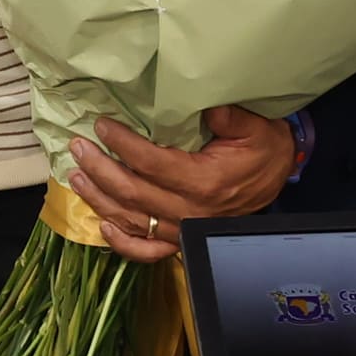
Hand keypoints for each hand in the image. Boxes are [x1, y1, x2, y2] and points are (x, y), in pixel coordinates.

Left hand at [65, 105, 297, 263]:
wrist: (279, 179)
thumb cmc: (264, 150)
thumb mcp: (255, 127)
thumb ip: (228, 117)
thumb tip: (202, 104)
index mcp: (204, 182)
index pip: (151, 163)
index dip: (122, 144)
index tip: (101, 126)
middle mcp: (189, 210)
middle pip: (132, 192)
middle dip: (99, 168)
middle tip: (78, 147)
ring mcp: (183, 228)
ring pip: (131, 219)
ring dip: (99, 199)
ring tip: (76, 176)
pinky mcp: (182, 240)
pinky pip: (147, 251)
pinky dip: (122, 242)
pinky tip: (102, 225)